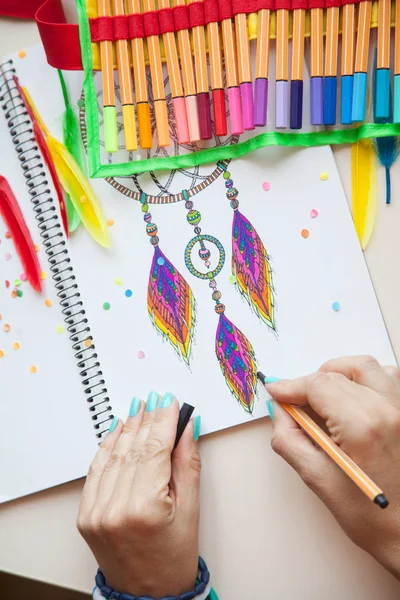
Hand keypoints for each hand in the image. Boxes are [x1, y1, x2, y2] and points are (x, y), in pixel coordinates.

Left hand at [77, 393, 200, 597]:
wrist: (148, 595)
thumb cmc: (174, 559)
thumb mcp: (191, 511)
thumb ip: (187, 465)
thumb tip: (186, 430)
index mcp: (144, 509)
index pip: (154, 450)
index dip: (163, 422)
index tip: (170, 403)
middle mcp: (115, 509)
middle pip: (133, 450)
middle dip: (147, 420)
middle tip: (157, 400)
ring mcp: (96, 512)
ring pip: (113, 457)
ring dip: (127, 429)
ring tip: (139, 409)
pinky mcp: (86, 515)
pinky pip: (96, 472)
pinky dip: (107, 448)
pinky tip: (118, 431)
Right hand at [266, 356, 399, 578]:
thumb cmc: (369, 516)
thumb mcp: (316, 478)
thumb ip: (289, 437)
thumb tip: (279, 410)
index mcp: (361, 426)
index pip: (318, 385)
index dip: (290, 386)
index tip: (276, 391)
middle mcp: (387, 410)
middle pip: (336, 375)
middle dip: (309, 383)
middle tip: (294, 401)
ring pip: (365, 367)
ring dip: (339, 373)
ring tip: (324, 395)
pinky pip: (389, 378)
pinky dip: (366, 378)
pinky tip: (353, 397)